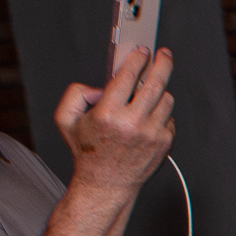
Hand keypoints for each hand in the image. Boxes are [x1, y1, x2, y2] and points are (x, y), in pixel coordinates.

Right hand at [54, 41, 177, 196]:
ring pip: (166, 99)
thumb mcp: (66, 120)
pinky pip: (169, 117)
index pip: (128, 76)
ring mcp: (152, 134)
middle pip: (155, 82)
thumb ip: (75, 94)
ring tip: (148, 92)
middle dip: (162, 63)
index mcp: (108, 114)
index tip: (142, 50)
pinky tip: (148, 118)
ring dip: (159, 91)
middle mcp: (132, 124)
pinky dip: (160, 113)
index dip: (137, 58)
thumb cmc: (87, 152)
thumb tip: (100, 86)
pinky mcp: (165, 143)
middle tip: (163, 54)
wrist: (107, 184)